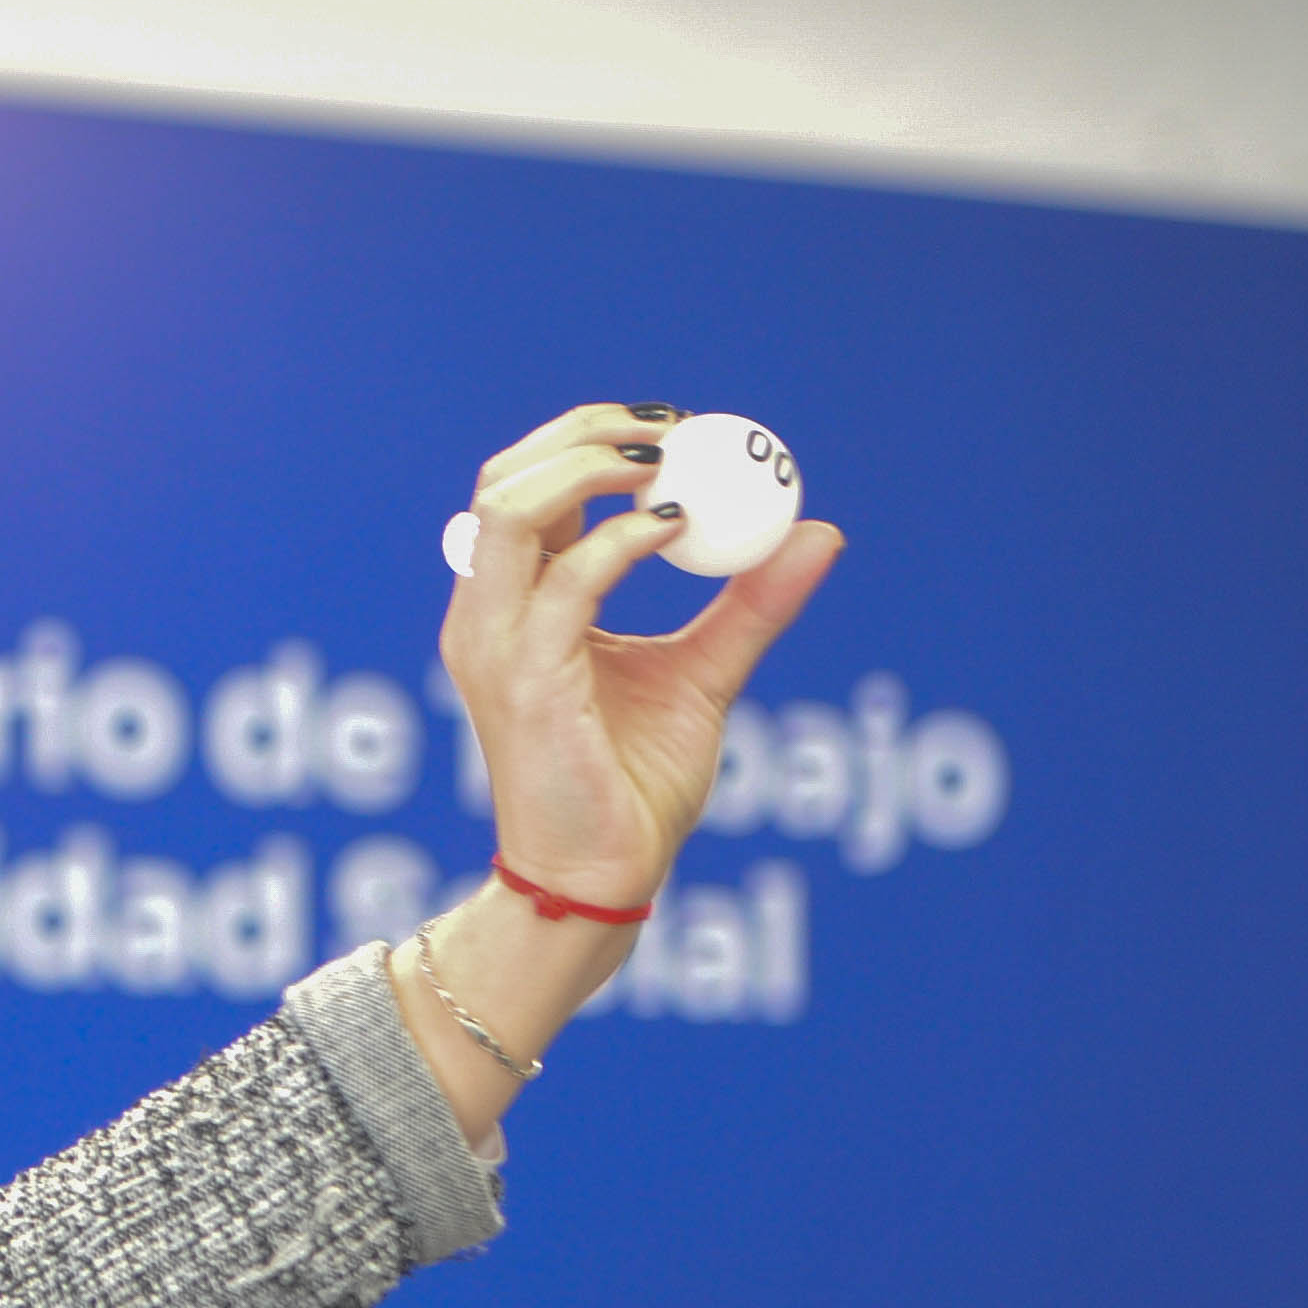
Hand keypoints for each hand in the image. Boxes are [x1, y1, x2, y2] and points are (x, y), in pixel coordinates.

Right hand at [445, 403, 844, 914]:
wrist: (599, 876)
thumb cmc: (631, 786)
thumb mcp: (702, 674)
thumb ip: (749, 604)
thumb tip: (819, 532)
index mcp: (514, 609)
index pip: (529, 490)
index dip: (592, 440)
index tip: (677, 432)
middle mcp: (489, 617)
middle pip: (506, 479)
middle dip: (586, 431)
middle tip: (671, 431)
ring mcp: (498, 647)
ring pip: (510, 508)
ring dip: (588, 464)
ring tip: (662, 467)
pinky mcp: (527, 681)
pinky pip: (569, 580)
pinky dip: (624, 540)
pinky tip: (675, 530)